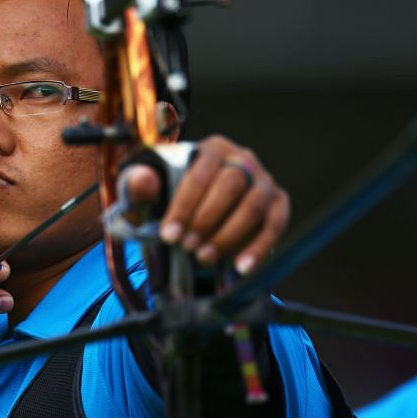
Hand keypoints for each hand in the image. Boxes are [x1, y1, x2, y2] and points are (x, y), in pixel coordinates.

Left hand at [123, 135, 289, 274]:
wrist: (192, 215)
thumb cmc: (168, 199)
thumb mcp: (147, 194)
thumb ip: (139, 186)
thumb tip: (144, 180)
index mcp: (211, 149)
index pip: (200, 173)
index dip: (184, 206)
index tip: (169, 235)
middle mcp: (242, 158)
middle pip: (231, 185)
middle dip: (206, 220)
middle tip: (186, 246)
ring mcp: (264, 181)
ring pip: (253, 205)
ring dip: (228, 235)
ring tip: (204, 258)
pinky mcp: (278, 203)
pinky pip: (275, 224)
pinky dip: (259, 248)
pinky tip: (241, 268)